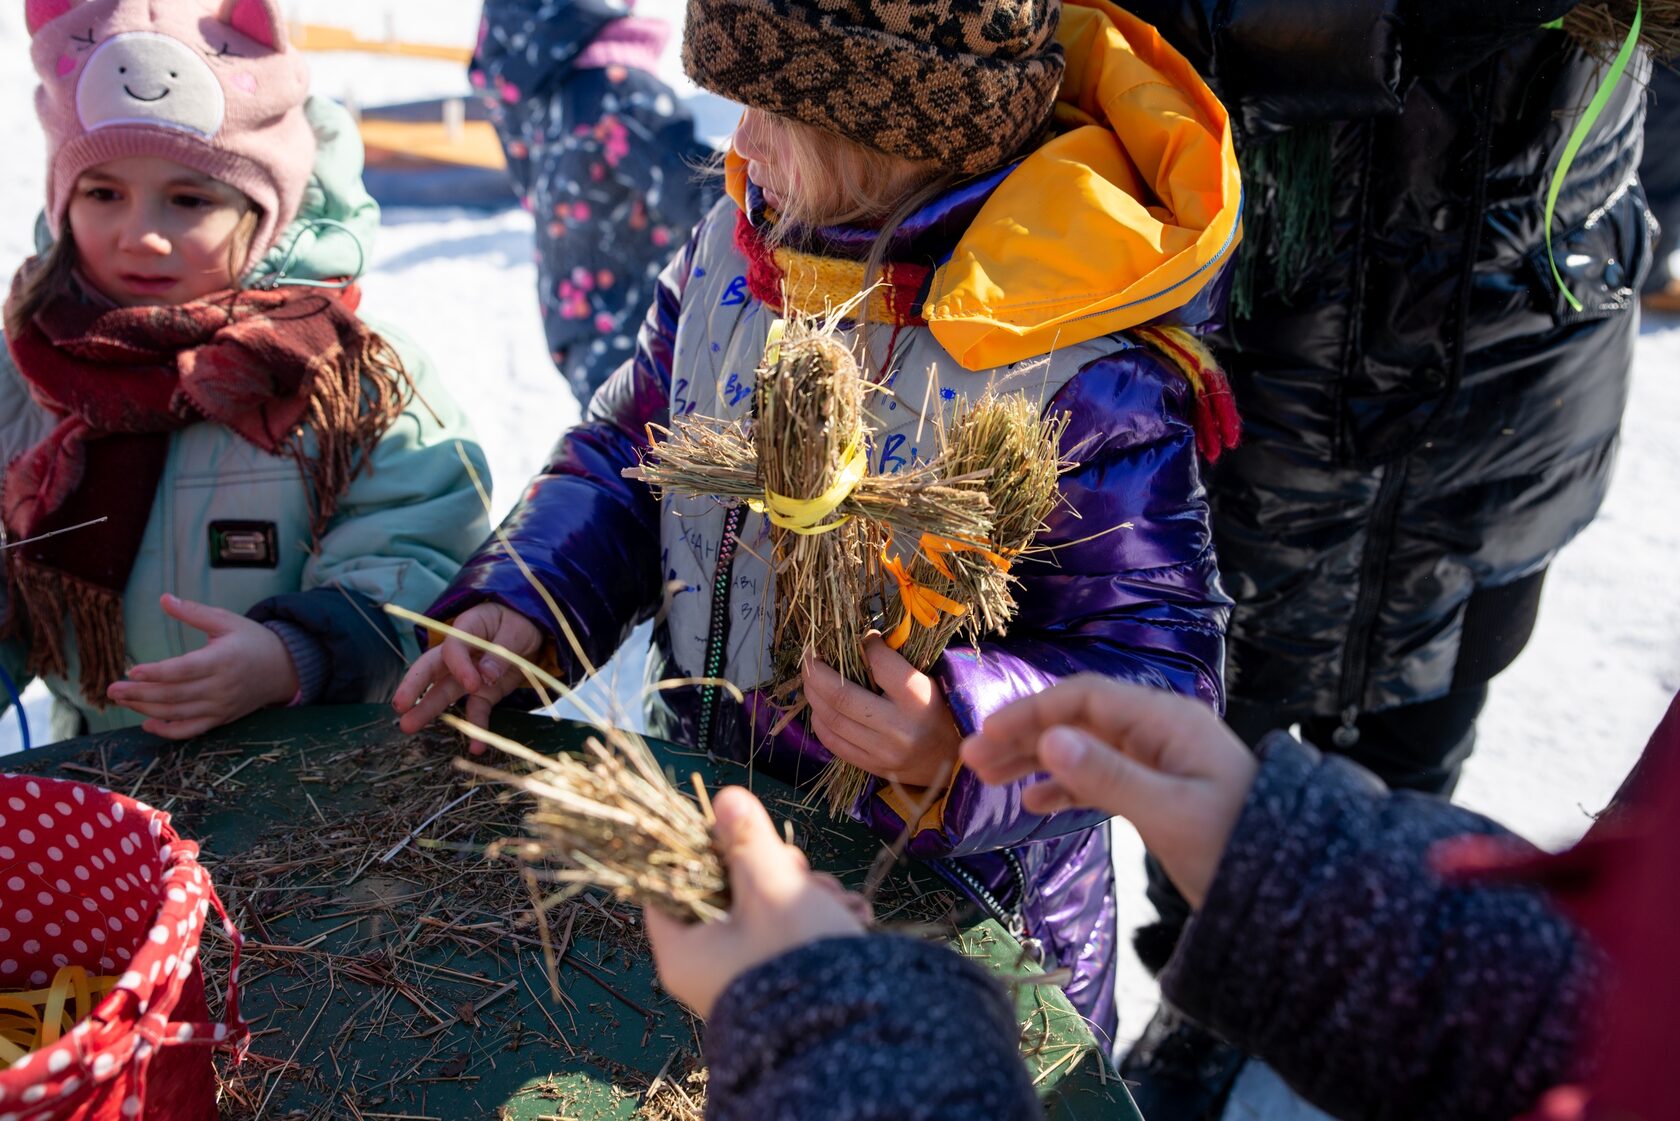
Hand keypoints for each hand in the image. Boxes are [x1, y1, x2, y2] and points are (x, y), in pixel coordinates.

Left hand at [106, 594, 299, 739]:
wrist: (283, 668)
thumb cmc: (251, 640)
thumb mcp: (226, 620)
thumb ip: (193, 612)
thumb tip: (163, 598)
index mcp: (223, 659)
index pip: (184, 670)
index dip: (157, 672)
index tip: (132, 670)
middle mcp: (222, 686)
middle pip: (174, 695)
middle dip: (140, 693)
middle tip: (112, 689)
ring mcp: (221, 706)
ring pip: (178, 713)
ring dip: (146, 709)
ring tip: (122, 700)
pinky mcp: (221, 719)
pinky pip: (192, 730)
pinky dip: (168, 731)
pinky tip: (147, 724)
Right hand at [392, 603, 542, 751]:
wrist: (532, 633)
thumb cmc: (519, 623)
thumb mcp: (517, 632)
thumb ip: (501, 653)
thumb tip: (485, 675)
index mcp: (467, 628)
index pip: (453, 647)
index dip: (460, 666)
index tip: (472, 684)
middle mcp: (460, 653)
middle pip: (431, 669)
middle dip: (413, 686)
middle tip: (399, 706)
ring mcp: (468, 675)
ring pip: (444, 692)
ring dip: (428, 710)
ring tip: (408, 727)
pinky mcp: (482, 693)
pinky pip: (475, 710)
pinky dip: (476, 728)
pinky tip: (476, 747)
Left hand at [643, 786, 867, 1017]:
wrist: (854, 1034)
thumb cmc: (796, 957)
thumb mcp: (770, 886)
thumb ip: (746, 839)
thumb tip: (725, 797)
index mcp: (683, 951)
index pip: (669, 884)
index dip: (701, 850)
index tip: (735, 832)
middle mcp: (706, 967)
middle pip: (725, 892)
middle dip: (771, 869)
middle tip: (801, 870)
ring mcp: (743, 977)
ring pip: (764, 909)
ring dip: (803, 892)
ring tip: (836, 899)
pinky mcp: (778, 982)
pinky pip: (787, 936)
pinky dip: (816, 919)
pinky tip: (849, 915)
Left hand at [801, 636, 961, 788]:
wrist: (952, 762)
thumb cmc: (938, 712)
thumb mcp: (928, 681)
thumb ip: (896, 663)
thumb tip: (859, 639)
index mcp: (918, 699)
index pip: (879, 664)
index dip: (863, 645)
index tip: (858, 638)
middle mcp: (898, 727)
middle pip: (841, 696)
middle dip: (816, 672)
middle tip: (809, 657)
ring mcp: (882, 751)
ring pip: (831, 719)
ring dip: (813, 695)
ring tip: (810, 678)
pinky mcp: (872, 766)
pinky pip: (833, 742)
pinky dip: (819, 720)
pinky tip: (819, 706)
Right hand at [960, 676, 1257, 907]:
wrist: (1291, 891)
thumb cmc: (1234, 846)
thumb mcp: (1168, 813)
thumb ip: (1107, 776)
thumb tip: (1048, 740)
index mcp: (1165, 721)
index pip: (1083, 699)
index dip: (1030, 713)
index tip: (984, 737)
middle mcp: (1160, 731)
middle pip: (1079, 719)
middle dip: (1025, 736)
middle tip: (971, 760)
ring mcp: (1161, 759)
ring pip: (1085, 748)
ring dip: (1037, 760)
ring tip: (989, 780)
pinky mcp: (1161, 789)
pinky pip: (1103, 776)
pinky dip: (1066, 786)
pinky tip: (1034, 803)